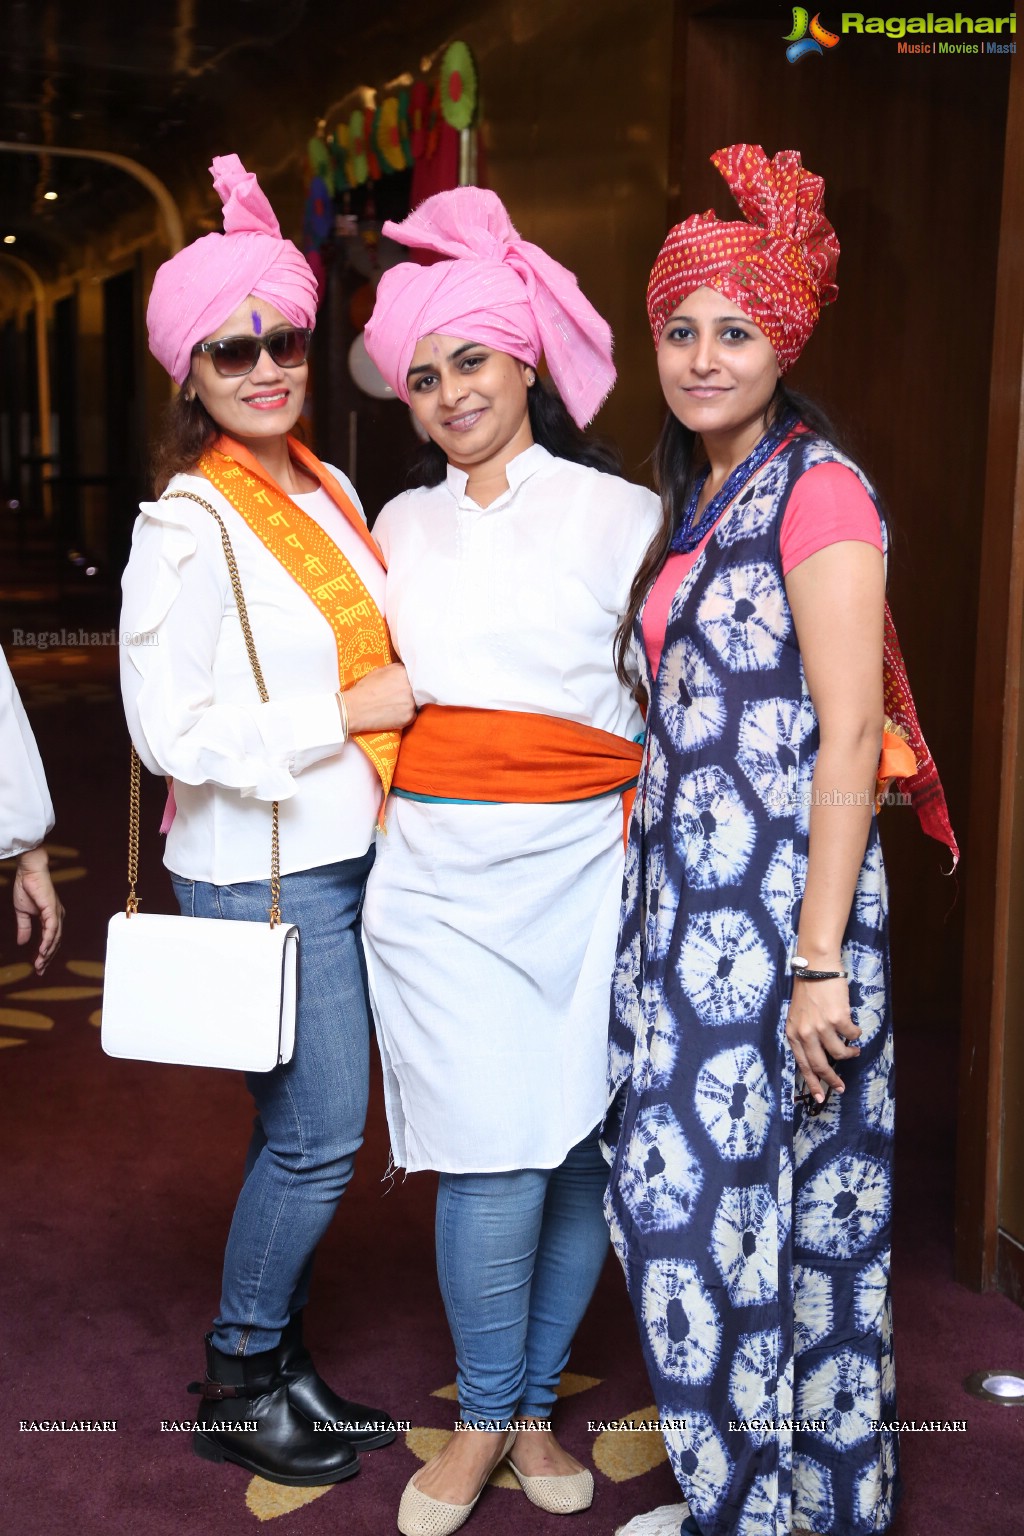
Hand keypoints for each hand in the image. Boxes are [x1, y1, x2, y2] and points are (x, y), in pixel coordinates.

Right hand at [12, 846, 64, 974]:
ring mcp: (56, 914)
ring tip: (39, 964)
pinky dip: (48, 942)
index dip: (45, 954)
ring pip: (55, 938)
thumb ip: (24, 928)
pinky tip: (42, 951)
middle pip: (55, 942)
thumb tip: (22, 942)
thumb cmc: (26, 888)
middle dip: (47, 958)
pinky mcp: (53, 910)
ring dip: (47, 953)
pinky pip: (52, 930)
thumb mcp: (22, 912)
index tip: (38, 966)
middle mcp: (57, 917)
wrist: (28, 871)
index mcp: (51, 917)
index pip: (50, 940)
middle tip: (39, 971)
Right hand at [341, 663, 416, 734]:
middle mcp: (410, 687)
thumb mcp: (380, 671)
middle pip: (418, 688)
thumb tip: (407, 670)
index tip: (406, 683)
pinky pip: (413, 715)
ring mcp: (411, 703)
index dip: (411, 679)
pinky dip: (406, 715)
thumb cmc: (365, 689)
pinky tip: (395, 713)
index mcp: (403, 672)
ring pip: (417, 702)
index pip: (416, 673)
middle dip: (411, 691)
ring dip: (409, 703)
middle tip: (400, 695)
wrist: (355, 709)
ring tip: (396, 704)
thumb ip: (397, 669)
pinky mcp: (409, 717)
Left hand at [785, 976, 860, 1103]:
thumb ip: (804, 1035)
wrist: (816, 966)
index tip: (819, 1097)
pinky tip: (854, 1029)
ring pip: (840, 1053)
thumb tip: (819, 1057)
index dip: (812, 1083)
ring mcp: (821, 1026)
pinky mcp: (837, 1018)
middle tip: (841, 1088)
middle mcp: (805, 1033)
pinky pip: (852, 1035)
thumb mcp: (798, 1016)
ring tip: (853, 1050)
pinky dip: (856, 1034)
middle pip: (820, 1066)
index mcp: (793, 1033)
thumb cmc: (808, 990)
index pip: (802, 1065)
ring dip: (849, 1053)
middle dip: (831, 1080)